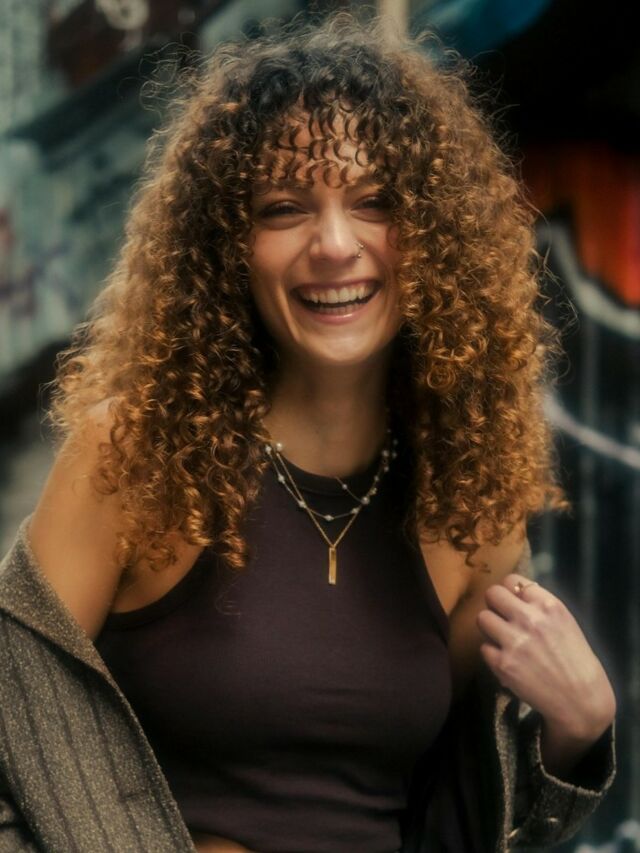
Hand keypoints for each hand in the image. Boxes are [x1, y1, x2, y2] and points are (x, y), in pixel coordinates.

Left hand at [476, 573, 615, 739]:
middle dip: (495, 604)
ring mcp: (513, 641)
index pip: (512, 580)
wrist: (581, 701)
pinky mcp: (502, 664)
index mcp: (548, 605)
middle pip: (491, 594)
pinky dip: (492, 653)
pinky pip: (483, 647)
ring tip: (502, 638)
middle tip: (501, 617)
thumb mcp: (565, 622)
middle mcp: (529, 619)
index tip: (512, 602)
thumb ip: (539, 606)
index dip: (509, 591)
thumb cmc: (576, 660)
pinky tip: (506, 660)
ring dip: (490, 627)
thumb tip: (513, 594)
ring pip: (482, 618)